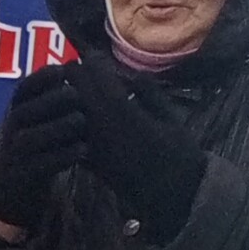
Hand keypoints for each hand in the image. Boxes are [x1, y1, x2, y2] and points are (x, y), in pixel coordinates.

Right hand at [0, 68, 88, 234]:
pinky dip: (62, 156)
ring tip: (81, 120)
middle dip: (49, 101)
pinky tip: (83, 149)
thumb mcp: (37, 120)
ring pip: (30, 138)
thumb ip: (53, 99)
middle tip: (76, 94)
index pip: (22, 90)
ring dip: (57, 127)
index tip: (63, 70)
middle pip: (24, 112)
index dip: (40, 78)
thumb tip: (82, 67)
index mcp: (15, 112)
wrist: (13, 188)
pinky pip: (40, 165)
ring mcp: (13, 154)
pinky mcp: (22, 176)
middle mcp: (9, 131)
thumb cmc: (36, 145)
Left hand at [70, 55, 206, 243]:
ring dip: (72, 98)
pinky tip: (78, 118)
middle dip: (76, 76)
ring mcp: (92, 143)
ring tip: (78, 90)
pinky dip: (72, 122)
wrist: (172, 194)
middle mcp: (101, 124)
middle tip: (80, 68)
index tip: (94, 55)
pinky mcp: (89, 160)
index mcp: (122, 110)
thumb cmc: (178, 152)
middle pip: (76, 90)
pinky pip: (73, 134)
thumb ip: (149, 92)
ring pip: (70, 111)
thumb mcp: (170, 117)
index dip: (94, 62)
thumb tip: (133, 75)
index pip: (97, 76)